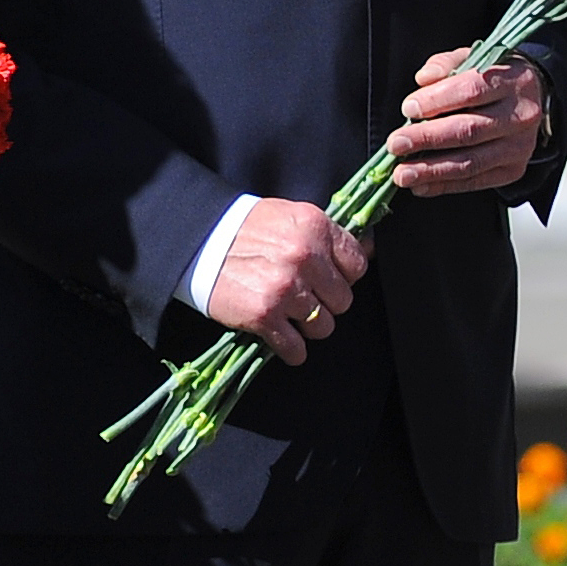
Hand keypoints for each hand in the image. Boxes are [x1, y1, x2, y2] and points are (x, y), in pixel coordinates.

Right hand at [205, 199, 367, 363]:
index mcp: (315, 227)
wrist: (198, 240)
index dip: (343, 277)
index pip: (357, 266)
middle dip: (325, 303)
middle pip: (343, 301)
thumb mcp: (291, 216)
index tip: (328, 279)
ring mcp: (285, 287)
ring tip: (288, 314)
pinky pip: (296, 348)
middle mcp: (305, 256)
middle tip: (304, 297)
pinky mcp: (264, 315)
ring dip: (307, 326)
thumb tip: (368, 248)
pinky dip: (290, 349)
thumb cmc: (245, 228)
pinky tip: (279, 336)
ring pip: (323, 327)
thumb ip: (328, 234)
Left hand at [387, 48, 548, 196]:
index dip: (437, 100)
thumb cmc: (494, 78)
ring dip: (432, 170)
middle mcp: (520, 116)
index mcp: (512, 81)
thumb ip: (446, 65)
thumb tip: (423, 80)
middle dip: (428, 139)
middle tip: (396, 144)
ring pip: (471, 162)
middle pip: (469, 130)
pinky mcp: (513, 169)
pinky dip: (445, 185)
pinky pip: (476, 181)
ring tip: (402, 174)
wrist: (534, 99)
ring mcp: (519, 147)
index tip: (408, 108)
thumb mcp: (475, 58)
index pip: (471, 91)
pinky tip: (421, 186)